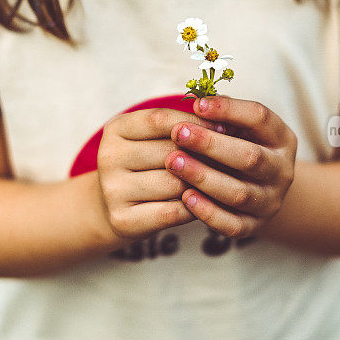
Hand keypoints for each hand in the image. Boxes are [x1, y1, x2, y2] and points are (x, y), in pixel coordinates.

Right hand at [97, 108, 218, 239]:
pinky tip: (204, 202)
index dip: (196, 124)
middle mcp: (108, 157)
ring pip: (174, 183)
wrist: (119, 204)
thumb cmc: (149, 164)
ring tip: (221, 182)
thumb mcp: (157, 137)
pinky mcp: (122, 220)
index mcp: (116, 128)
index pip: (161, 120)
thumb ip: (184, 126)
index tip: (225, 129)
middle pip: (170, 152)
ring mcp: (112, 190)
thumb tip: (226, 124)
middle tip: (232, 161)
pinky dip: (193, 208)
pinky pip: (172, 212)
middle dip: (204, 156)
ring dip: (201, 184)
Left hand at [164, 96, 297, 237]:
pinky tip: (185, 198)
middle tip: (178, 133)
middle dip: (211, 145)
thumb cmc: (238, 147)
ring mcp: (270, 201)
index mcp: (281, 138)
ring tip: (173, 163)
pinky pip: (233, 225)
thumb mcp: (239, 127)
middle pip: (250, 158)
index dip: (229, 110)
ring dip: (204, 177)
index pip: (260, 118)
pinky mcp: (255, 226)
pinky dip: (209, 212)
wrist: (258, 189)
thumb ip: (222, 115)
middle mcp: (282, 170)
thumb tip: (197, 103)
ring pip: (239, 193)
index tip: (197, 105)